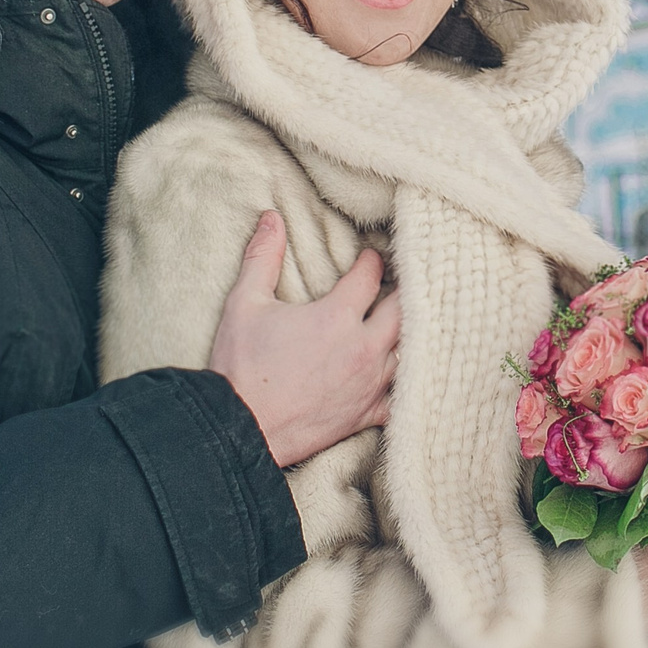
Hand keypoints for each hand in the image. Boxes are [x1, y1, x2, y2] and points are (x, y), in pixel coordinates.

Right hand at [209, 212, 400, 467]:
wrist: (237, 430)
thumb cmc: (239, 367)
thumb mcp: (245, 304)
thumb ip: (262, 258)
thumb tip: (271, 217)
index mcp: (336, 317)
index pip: (371, 276)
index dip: (372, 261)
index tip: (370, 256)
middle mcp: (363, 349)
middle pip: (406, 309)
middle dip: (405, 290)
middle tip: (402, 279)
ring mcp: (369, 384)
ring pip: (410, 350)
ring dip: (409, 332)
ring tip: (406, 319)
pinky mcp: (366, 415)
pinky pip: (401, 396)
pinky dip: (406, 381)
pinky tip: (403, 372)